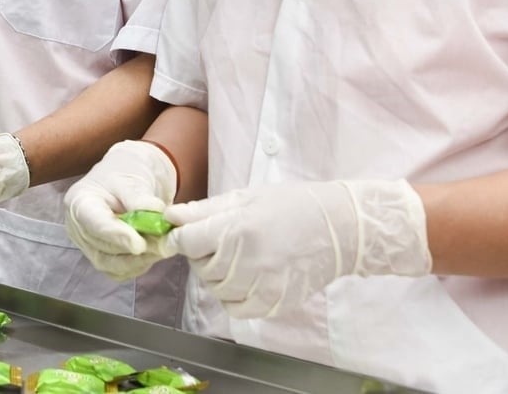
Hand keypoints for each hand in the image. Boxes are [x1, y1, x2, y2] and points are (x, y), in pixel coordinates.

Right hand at [64, 140, 177, 279]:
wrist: (133, 176)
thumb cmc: (127, 170)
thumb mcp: (133, 178)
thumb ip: (140, 199)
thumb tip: (152, 214)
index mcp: (79, 201)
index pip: (94, 224)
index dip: (116, 236)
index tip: (139, 244)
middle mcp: (78, 226)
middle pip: (102, 248)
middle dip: (133, 250)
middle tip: (161, 245)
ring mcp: (88, 243)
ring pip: (109, 264)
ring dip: (137, 261)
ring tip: (160, 247)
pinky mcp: (101, 255)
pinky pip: (117, 271)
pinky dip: (136, 266)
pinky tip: (151, 253)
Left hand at [164, 179, 431, 318]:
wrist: (339, 228)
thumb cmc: (290, 205)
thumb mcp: (244, 198)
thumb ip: (204, 211)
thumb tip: (169, 216)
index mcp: (237, 229)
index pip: (187, 242)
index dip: (178, 239)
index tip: (179, 237)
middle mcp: (248, 260)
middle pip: (200, 268)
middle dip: (201, 256)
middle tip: (216, 243)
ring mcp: (263, 286)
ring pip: (216, 291)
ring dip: (217, 277)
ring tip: (234, 259)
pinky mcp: (276, 303)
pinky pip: (237, 309)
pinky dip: (233, 297)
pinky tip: (245, 279)